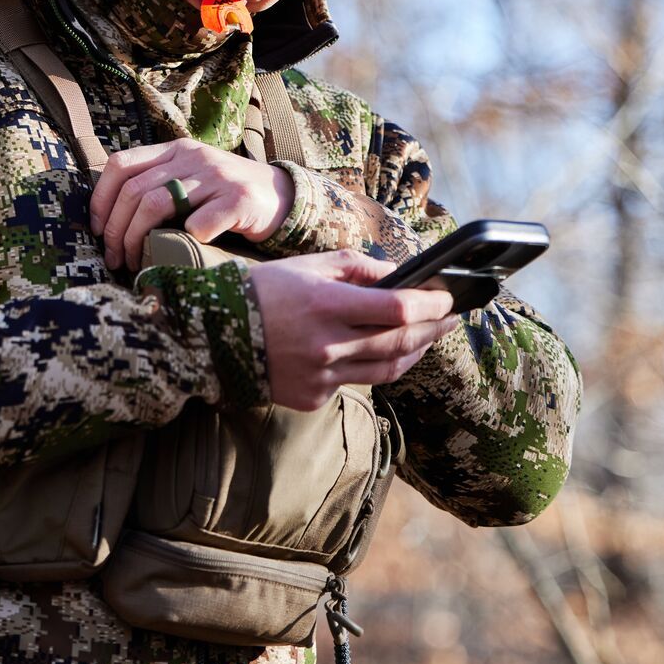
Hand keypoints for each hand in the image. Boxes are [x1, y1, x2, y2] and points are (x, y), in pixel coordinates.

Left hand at [89, 139, 295, 271]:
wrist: (282, 196)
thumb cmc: (225, 195)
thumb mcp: (190, 178)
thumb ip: (157, 184)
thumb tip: (107, 216)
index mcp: (175, 150)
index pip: (121, 164)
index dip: (101, 198)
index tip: (96, 229)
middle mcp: (193, 157)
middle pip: (135, 191)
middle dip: (116, 229)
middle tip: (114, 258)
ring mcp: (217, 177)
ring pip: (158, 204)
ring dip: (138, 239)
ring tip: (135, 263)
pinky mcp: (240, 200)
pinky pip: (201, 222)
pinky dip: (186, 239)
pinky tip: (183, 252)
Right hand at [248, 250, 456, 410]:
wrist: (213, 336)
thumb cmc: (263, 292)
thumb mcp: (307, 266)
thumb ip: (356, 267)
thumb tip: (399, 275)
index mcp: (325, 305)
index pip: (397, 308)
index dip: (431, 304)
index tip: (448, 298)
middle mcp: (326, 345)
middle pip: (400, 342)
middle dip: (433, 329)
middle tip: (450, 319)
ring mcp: (321, 376)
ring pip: (386, 369)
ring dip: (413, 352)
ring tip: (426, 338)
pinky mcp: (313, 397)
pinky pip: (355, 382)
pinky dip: (372, 366)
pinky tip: (379, 352)